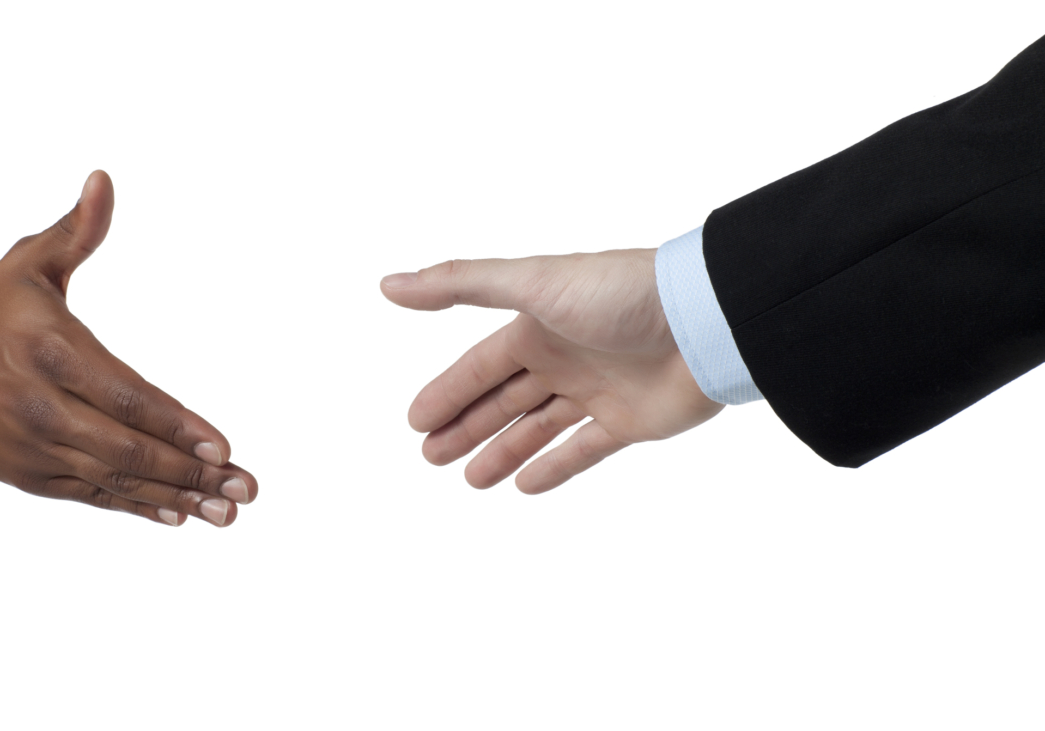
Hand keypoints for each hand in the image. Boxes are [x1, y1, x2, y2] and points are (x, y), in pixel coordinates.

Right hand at [0, 171, 256, 526]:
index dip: (176, 425)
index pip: (127, 395)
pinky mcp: (28, 475)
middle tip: (246, 488)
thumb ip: (77, 230)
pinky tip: (178, 515)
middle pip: (128, 448)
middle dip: (193, 473)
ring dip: (176, 497)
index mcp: (52, 351)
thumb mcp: (28, 262)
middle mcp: (43, 406)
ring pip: (116, 479)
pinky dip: (136, 507)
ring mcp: (35, 447)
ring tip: (227, 512)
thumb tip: (104, 181)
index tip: (222, 446)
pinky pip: (91, 497)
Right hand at [381, 249, 722, 493]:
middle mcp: (564, 357)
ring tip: (468, 478)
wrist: (704, 320)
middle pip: (503, 399)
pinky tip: (525, 485)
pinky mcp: (630, 422)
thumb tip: (389, 285)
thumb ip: (460, 284)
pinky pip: (584, 449)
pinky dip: (554, 467)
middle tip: (430, 456)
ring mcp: (597, 391)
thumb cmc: (619, 293)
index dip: (448, 393)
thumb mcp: (531, 283)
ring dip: (502, 450)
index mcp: (537, 325)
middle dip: (465, 426)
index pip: (480, 367)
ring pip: (537, 427)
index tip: (415, 423)